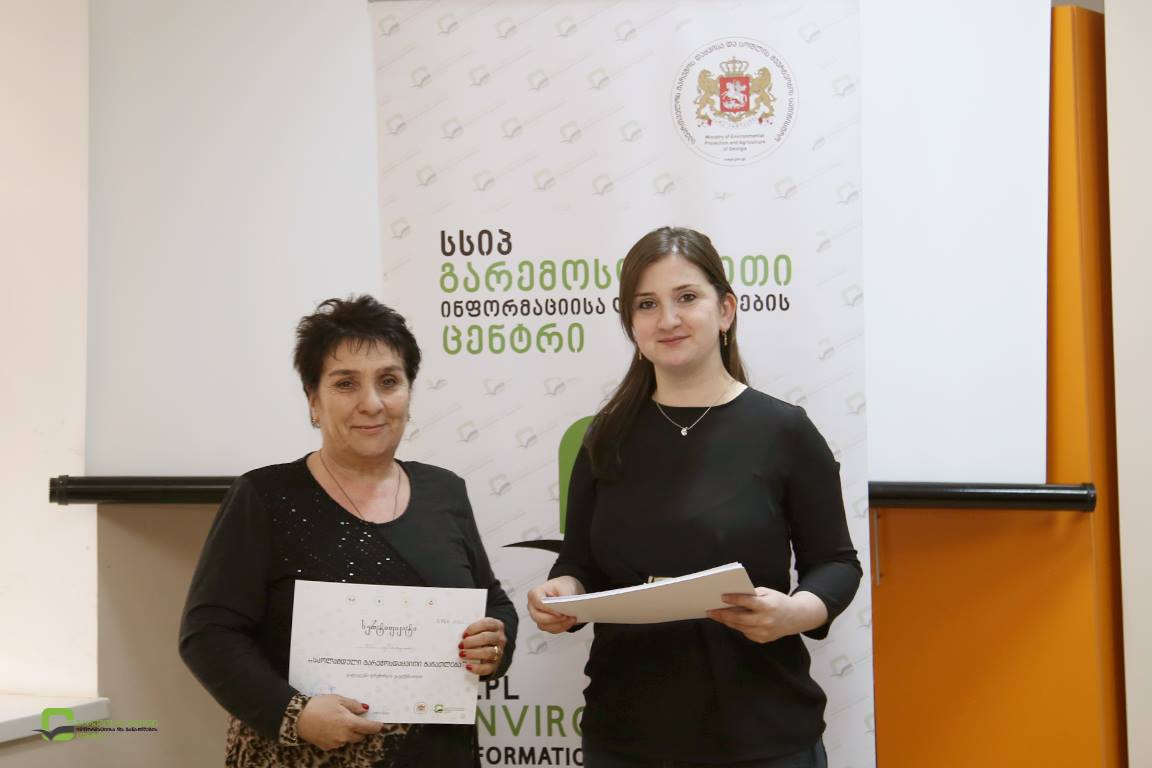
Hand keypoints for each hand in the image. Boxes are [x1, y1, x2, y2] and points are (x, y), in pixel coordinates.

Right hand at [297, 694, 382, 750]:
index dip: (376, 726)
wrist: (298, 717)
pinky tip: (331, 727)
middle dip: (361, 729)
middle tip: (357, 720)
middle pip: (360, 736)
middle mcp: (344, 736)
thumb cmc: (319, 705)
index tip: (379, 724)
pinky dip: (338, 737)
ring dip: (350, 733)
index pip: (369, 728)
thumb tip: (365, 709)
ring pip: (349, 740)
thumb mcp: (338, 699)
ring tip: (340, 721)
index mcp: (350, 723)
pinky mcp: (327, 746)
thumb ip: (353, 705)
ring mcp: (336, 743)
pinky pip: (338, 743)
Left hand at [460, 617, 507, 676]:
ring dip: (473, 653)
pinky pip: (487, 668)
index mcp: (496, 626)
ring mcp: (499, 652)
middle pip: (487, 638)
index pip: (486, 624)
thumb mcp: (480, 629)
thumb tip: (456, 635)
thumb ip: (471, 630)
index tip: (463, 634)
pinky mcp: (495, 665)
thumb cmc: (481, 636)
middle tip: (460, 645)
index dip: (473, 629)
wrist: (492, 649)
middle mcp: (500, 638)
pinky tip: (468, 666)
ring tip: (462, 654)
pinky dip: (477, 668)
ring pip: (489, 652)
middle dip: (472, 641)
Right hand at [527, 576, 583, 633]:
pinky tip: (570, 622)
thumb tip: (567, 606)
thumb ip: (565, 594)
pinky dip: (561, 627)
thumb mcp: (564, 586)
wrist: (564, 591)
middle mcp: (533, 606)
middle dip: (554, 619)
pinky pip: (551, 629)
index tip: (560, 613)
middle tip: (567, 617)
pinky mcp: (544, 624)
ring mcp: (537, 616)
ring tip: (573, 619)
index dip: (549, 609)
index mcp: (534, 594)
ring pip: (545, 626)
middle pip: (539, 617)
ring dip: (560, 624)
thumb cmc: (561, 586)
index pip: (538, 603)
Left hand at [706, 588, 828, 643]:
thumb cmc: (778, 601)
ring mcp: (764, 632)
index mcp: (767, 606)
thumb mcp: (767, 592)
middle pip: (739, 618)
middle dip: (723, 614)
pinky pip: (745, 632)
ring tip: (715, 615)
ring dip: (726, 621)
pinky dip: (737, 626)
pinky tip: (728, 621)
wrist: (795, 617)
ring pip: (740, 627)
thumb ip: (751, 595)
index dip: (734, 599)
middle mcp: (766, 621)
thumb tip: (731, 597)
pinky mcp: (762, 639)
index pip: (748, 602)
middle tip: (710, 610)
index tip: (722, 597)